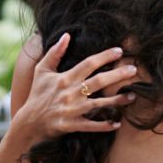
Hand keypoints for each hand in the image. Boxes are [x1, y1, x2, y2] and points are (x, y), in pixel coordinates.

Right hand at [14, 33, 137, 139]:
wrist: (28, 122)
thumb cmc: (37, 94)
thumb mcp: (42, 71)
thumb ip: (54, 53)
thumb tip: (66, 35)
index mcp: (64, 79)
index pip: (88, 64)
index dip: (104, 56)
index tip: (119, 51)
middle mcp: (70, 93)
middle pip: (98, 82)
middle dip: (117, 75)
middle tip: (134, 70)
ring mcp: (71, 110)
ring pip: (98, 104)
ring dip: (116, 101)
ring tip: (132, 96)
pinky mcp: (71, 125)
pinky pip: (90, 126)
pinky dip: (104, 125)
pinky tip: (117, 123)